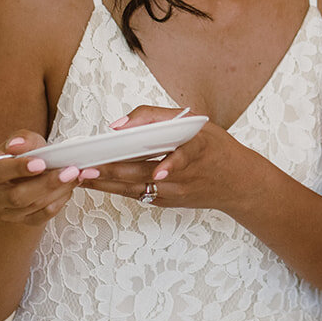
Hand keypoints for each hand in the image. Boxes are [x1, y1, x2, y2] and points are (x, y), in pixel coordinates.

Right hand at [0, 130, 97, 226]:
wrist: (23, 178)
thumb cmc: (22, 156)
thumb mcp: (22, 142)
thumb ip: (22, 140)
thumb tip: (16, 145)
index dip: (18, 168)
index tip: (40, 163)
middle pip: (16, 196)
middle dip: (46, 183)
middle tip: (70, 171)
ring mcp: (6, 212)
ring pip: (33, 206)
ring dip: (58, 190)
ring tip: (75, 175)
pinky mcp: (23, 221)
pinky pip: (42, 216)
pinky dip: (59, 202)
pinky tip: (70, 188)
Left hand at [80, 105, 248, 209]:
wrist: (239, 184)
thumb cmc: (216, 148)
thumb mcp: (197, 123)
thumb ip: (158, 117)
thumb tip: (120, 124)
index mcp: (196, 149)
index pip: (175, 154)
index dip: (160, 159)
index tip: (135, 159)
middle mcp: (184, 176)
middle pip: (142, 174)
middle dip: (112, 171)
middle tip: (84, 168)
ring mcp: (174, 193)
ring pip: (134, 188)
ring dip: (107, 183)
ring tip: (82, 177)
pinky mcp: (167, 202)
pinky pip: (137, 195)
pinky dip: (115, 188)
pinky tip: (96, 183)